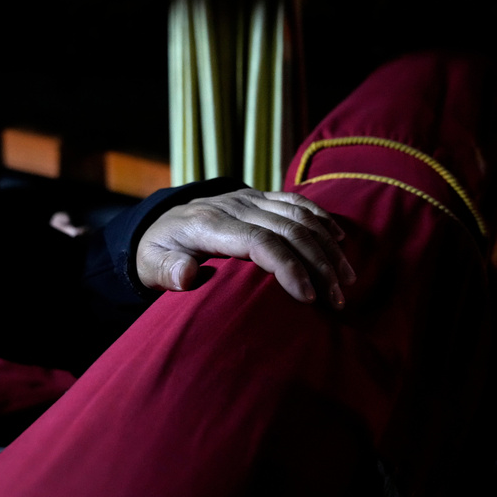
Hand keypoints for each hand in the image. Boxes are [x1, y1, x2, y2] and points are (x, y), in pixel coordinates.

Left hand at [135, 188, 356, 308]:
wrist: (160, 220)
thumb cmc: (158, 250)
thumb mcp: (149, 264)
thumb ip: (166, 270)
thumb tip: (187, 276)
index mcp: (210, 224)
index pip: (260, 241)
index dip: (288, 266)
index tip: (308, 297)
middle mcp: (235, 206)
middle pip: (288, 230)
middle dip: (319, 264)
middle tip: (338, 299)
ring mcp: (250, 198)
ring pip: (299, 216)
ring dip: (328, 246)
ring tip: (346, 279)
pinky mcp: (260, 197)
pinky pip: (297, 202)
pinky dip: (322, 219)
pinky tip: (341, 239)